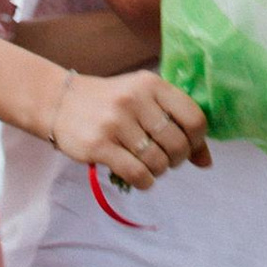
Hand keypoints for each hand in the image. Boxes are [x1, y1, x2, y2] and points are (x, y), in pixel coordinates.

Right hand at [49, 69, 210, 189]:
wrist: (60, 102)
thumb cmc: (110, 103)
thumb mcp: (144, 101)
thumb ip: (177, 124)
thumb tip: (206, 162)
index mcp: (152, 85)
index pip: (195, 118)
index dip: (197, 140)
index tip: (187, 146)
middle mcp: (135, 100)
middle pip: (178, 144)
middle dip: (177, 159)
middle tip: (165, 159)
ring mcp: (115, 122)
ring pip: (157, 161)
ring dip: (159, 171)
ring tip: (149, 166)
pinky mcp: (99, 145)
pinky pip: (137, 173)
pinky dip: (145, 181)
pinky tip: (139, 177)